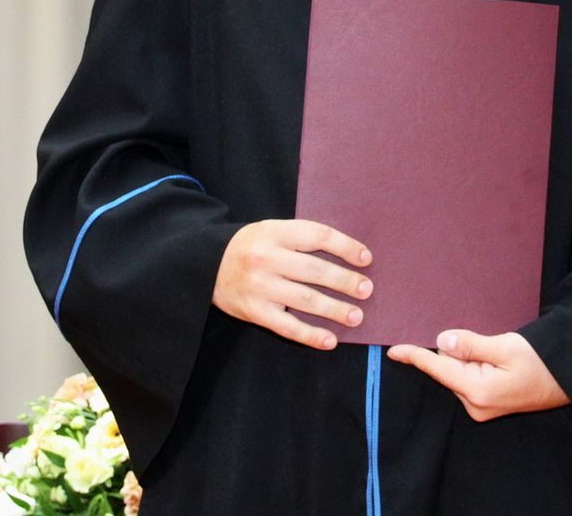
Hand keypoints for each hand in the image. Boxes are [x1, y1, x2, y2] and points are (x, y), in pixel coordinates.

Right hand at [212, 219, 371, 350]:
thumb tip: (347, 255)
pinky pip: (287, 326)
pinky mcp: (254, 312)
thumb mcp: (272, 231)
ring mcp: (260, 287)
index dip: (345, 247)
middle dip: (345, 281)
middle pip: (314, 270)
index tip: (366, 259)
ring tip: (356, 316)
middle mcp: (267, 258)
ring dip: (334, 310)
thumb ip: (301, 239)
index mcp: (275, 233)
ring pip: (305, 300)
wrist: (205, 264)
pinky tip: (330, 340)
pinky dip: (310, 335)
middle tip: (366, 290)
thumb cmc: (250, 247)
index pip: (318, 235)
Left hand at [386, 330, 568, 420]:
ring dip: (465, 358)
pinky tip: (491, 358)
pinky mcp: (486, 404)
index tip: (393, 350)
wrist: (567, 380)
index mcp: (477, 391)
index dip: (415, 356)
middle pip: (447, 369)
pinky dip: (472, 365)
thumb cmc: (542, 362)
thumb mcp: (506, 347)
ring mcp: (480, 407)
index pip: (438, 369)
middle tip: (479, 340)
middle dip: (453, 351)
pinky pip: (468, 379)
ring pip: (458, 373)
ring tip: (493, 351)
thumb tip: (442, 341)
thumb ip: (471, 345)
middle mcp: (474, 404)